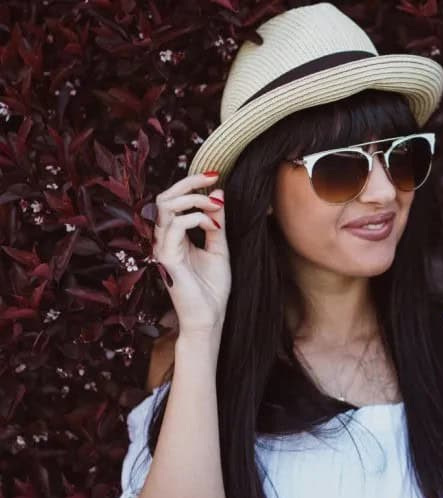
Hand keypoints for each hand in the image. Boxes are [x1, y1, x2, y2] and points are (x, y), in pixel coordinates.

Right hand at [152, 172, 230, 333]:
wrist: (210, 317)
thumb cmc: (212, 287)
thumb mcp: (219, 248)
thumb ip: (217, 223)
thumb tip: (219, 193)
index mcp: (175, 236)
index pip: (173, 200)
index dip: (191, 184)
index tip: (215, 176)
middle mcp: (165, 239)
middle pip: (164, 197)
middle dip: (189, 183)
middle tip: (213, 179)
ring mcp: (163, 248)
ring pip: (166, 207)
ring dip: (194, 199)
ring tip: (216, 206)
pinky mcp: (167, 259)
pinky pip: (175, 227)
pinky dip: (197, 219)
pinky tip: (214, 227)